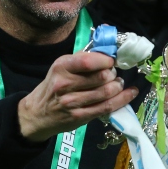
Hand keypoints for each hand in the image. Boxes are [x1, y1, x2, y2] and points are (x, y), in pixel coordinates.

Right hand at [18, 52, 137, 141]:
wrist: (37, 113)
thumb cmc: (53, 86)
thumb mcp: (61, 67)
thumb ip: (82, 59)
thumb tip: (107, 51)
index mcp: (61, 66)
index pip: (89, 62)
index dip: (106, 60)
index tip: (111, 61)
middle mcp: (65, 84)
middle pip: (102, 77)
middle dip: (113, 74)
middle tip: (113, 74)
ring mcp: (72, 102)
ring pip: (107, 92)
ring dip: (118, 86)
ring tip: (118, 83)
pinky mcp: (80, 117)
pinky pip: (107, 107)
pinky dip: (123, 99)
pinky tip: (130, 92)